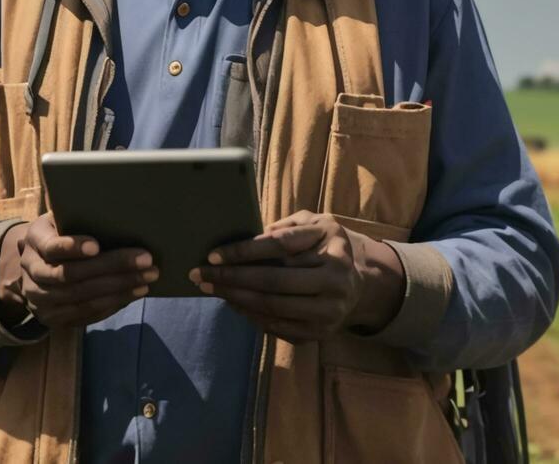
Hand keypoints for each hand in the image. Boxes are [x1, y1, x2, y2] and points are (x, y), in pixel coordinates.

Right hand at [0, 213, 156, 327]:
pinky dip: (112, 304)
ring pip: (80, 297)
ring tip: (146, 279)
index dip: (72, 247)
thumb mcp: (61, 218)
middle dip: (111, 267)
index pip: (50, 247)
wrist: (36, 266)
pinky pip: (84, 314)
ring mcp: (39, 300)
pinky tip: (133, 293)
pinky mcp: (52, 319)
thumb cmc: (60, 233)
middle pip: (70, 275)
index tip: (97, 245)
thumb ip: (78, 214)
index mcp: (34, 241)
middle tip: (145, 260)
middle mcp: (32, 272)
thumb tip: (115, 206)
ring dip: (118, 289)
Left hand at [191, 211, 403, 341]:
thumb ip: (289, 226)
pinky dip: (249, 315)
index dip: (244, 251)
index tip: (213, 254)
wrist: (358, 286)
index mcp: (333, 250)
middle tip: (200, 274)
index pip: (280, 247)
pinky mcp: (318, 333)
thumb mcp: (318, 225)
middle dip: (231, 278)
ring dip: (235, 298)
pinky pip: (276, 326)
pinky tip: (232, 302)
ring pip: (271, 307)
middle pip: (272, 281)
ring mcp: (328, 313)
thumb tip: (250, 233)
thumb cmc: (327, 248)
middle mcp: (334, 283)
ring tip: (211, 288)